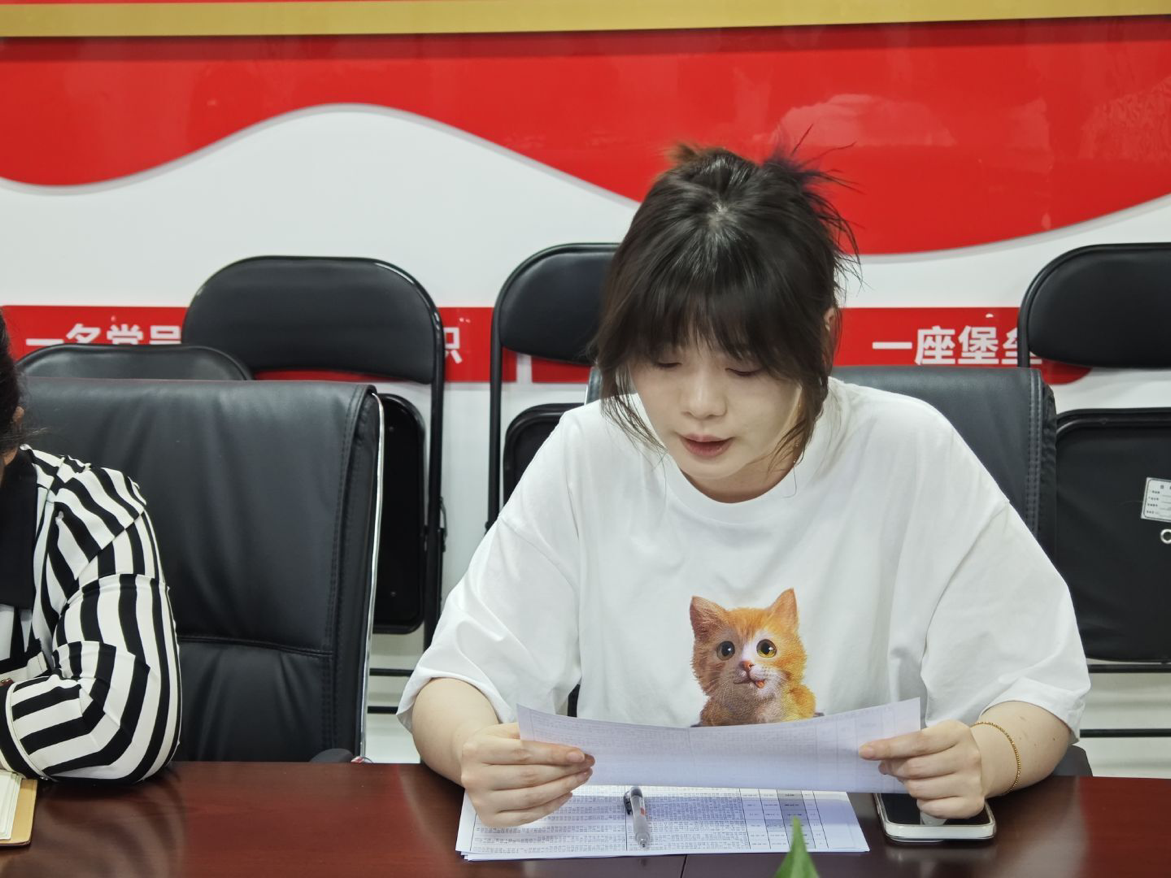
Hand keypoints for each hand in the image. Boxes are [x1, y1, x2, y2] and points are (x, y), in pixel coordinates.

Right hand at [458, 722, 594, 826]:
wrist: (470, 761)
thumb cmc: (496, 743)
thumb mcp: (508, 730)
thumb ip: (534, 735)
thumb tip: (569, 747)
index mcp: (479, 749)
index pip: (523, 753)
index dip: (554, 754)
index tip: (579, 754)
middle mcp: (476, 777)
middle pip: (529, 776)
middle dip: (563, 771)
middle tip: (586, 765)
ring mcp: (481, 802)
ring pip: (530, 798)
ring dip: (561, 788)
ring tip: (580, 778)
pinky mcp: (489, 819)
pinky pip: (526, 816)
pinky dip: (550, 807)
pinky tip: (566, 794)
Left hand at [860, 720, 985, 818]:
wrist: (983, 765)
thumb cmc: (946, 748)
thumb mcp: (932, 735)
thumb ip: (907, 741)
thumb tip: (874, 753)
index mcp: (956, 733)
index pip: (916, 742)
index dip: (888, 748)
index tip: (864, 751)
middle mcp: (968, 757)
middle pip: (915, 768)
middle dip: (894, 768)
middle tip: (887, 767)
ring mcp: (972, 782)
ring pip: (920, 789)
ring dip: (906, 785)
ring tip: (908, 779)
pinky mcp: (972, 804)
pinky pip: (932, 808)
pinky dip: (921, 802)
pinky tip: (926, 794)